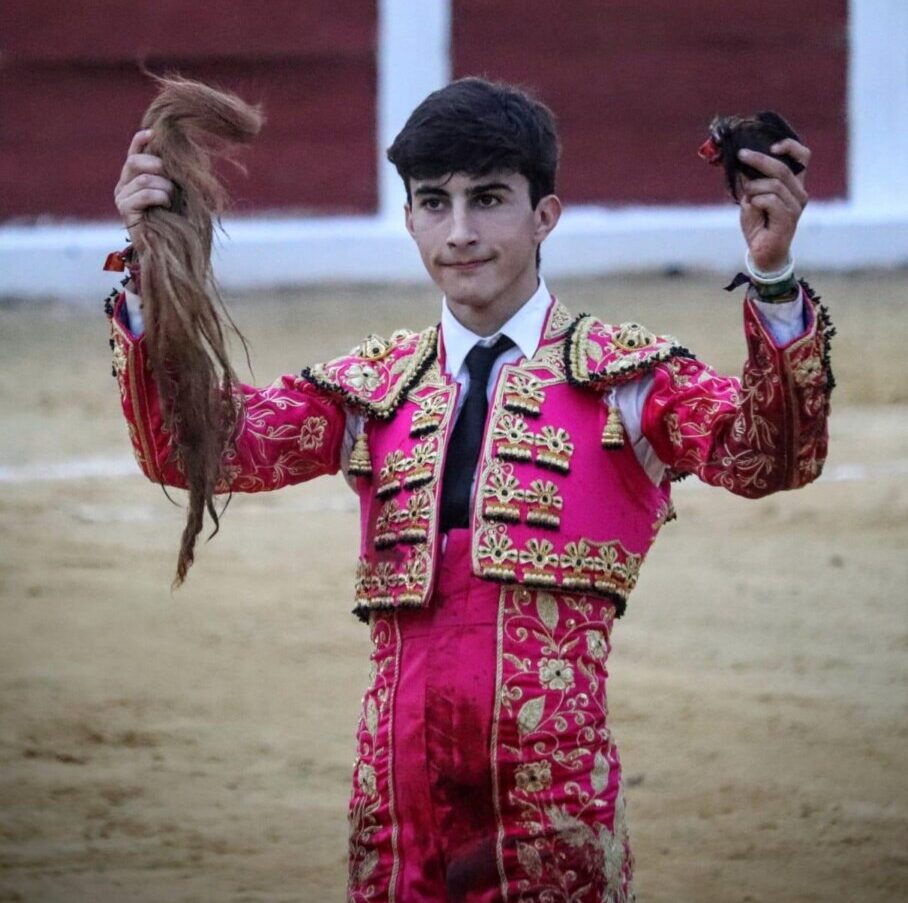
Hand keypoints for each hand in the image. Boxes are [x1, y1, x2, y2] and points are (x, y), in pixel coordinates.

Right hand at [114, 129, 174, 248]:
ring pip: (143, 178)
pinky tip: (167, 204)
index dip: (141, 141)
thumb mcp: (179, 193)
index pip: (134, 153)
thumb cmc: (177, 222)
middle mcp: (124, 186)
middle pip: (134, 161)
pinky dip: (160, 196)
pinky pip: (144, 193)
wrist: (171, 250)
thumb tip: (184, 152)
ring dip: (165, 187)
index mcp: (134, 179)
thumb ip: (175, 175)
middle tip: (173, 178)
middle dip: (157, 165)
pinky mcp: (125, 210)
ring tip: (172, 199)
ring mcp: (122, 198)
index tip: (154, 133)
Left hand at [737, 139, 810, 271]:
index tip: (771, 145)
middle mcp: (799, 193)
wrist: (762, 253)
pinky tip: (753, 208)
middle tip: (741, 155)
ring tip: (747, 197)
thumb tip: (742, 164)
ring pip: (774, 185)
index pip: (803, 157)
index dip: (790, 146)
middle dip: (759, 159)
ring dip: (754, 188)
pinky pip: (770, 201)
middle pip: (783, 168)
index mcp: (794, 185)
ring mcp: (796, 206)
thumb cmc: (759, 226)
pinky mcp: (788, 219)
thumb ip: (750, 183)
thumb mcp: (751, 199)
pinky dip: (757, 201)